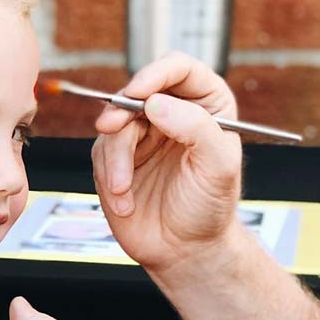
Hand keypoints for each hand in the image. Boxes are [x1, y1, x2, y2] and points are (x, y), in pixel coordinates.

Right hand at [91, 52, 244, 275]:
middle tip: (111, 128)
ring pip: (114, 123)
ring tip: (122, 189)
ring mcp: (143, 134)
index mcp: (207, 105)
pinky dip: (108, 176)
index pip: (180, 69)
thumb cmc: (210, 207)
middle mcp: (173, 113)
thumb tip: (156, 103)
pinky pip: (101, 152)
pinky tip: (124, 201)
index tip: (140, 92)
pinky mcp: (118, 157)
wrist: (185, 250)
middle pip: (138, 90)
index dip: (157, 73)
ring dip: (115, 157)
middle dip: (122, 111)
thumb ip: (195, 128)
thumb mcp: (218, 166)